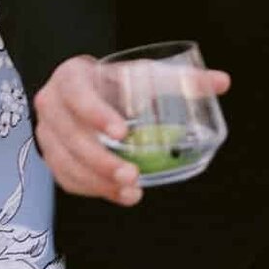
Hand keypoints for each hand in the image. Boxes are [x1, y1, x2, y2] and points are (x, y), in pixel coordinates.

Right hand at [30, 54, 232, 206]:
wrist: (84, 90)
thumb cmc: (115, 81)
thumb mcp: (142, 74)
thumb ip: (180, 79)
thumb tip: (222, 82)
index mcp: (71, 78)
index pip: (78, 95)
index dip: (97, 115)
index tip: (124, 133)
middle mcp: (51, 105)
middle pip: (71, 137)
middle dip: (101, 161)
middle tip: (132, 175)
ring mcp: (46, 133)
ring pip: (65, 163)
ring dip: (97, 182)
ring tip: (131, 190)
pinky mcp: (51, 156)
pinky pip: (66, 179)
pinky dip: (93, 190)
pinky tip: (120, 194)